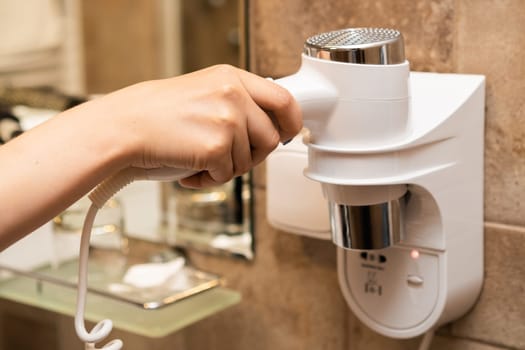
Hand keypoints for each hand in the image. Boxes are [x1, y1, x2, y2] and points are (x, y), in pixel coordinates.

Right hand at [95, 64, 301, 187]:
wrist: (125, 126)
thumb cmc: (159, 115)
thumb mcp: (206, 94)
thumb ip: (238, 103)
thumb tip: (271, 129)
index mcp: (232, 78)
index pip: (283, 98)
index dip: (291, 122)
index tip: (288, 134)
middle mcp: (234, 95)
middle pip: (271, 138)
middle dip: (253, 156)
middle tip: (228, 159)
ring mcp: (227, 120)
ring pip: (249, 161)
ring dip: (225, 169)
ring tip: (197, 160)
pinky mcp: (217, 147)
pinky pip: (228, 176)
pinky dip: (208, 180)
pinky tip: (189, 170)